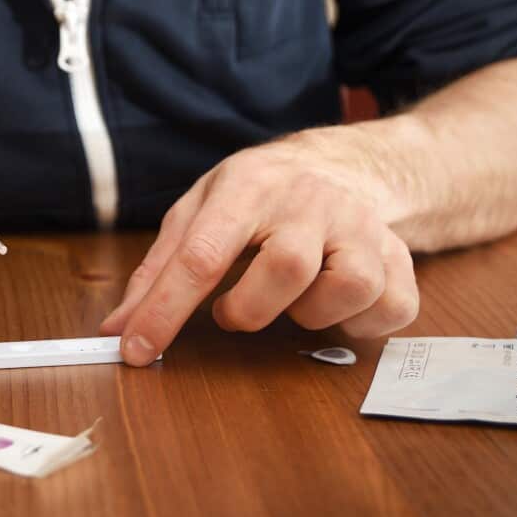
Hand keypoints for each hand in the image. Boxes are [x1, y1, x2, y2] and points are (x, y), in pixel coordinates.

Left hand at [99, 131, 419, 364]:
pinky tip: (335, 309)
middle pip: (286, 267)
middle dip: (249, 309)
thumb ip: (157, 271)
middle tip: (232, 312)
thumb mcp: (198, 212)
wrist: (340, 166)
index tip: (137, 351)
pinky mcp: (399, 257)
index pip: (202, 253)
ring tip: (291, 301)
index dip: (165, 310)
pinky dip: (360, 324)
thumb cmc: (257, 197)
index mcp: (249, 185)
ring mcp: (363, 227)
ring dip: (311, 314)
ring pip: (348, 286)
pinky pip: (392, 307)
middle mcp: (311, 201)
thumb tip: (116, 329)